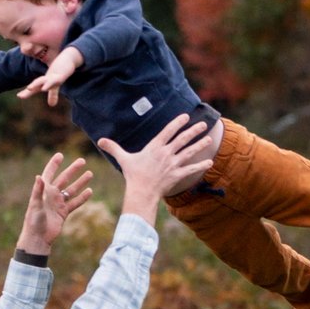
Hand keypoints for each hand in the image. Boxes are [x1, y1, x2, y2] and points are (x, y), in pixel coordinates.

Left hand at [17, 46, 84, 106]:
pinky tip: (45, 88)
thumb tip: (51, 105)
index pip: (35, 87)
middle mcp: (48, 78)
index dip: (27, 93)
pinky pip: (56, 80)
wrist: (68, 57)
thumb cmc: (60, 71)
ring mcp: (54, 76)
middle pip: (38, 83)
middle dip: (31, 89)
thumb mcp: (57, 85)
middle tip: (21, 95)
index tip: (19, 96)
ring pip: (45, 80)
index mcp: (45, 81)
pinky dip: (50, 83)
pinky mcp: (62, 75)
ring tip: (30, 88)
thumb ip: (53, 95)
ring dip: (37, 84)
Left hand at [17, 152, 93, 255]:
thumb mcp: (35, 204)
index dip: (54, 164)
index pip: (49, 173)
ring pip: (71, 190)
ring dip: (80, 182)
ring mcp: (58, 204)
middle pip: (64, 179)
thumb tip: (39, 176)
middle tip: (82, 160)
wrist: (38, 238)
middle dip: (72, 170)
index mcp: (43, 191)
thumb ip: (38, 191)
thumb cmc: (33, 221)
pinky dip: (82, 197)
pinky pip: (74, 203)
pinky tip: (90, 191)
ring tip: (90, 173)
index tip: (61, 154)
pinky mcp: (63, 212)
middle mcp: (51, 195)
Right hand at [97, 115, 218, 221]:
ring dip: (200, 145)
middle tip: (203, 124)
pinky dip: (201, 166)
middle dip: (194, 131)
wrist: (141, 192)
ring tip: (209, 138)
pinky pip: (191, 169)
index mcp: (154, 147)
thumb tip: (100, 140)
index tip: (186, 116)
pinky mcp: (177, 175)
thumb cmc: (133, 175)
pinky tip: (210, 162)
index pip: (168, 131)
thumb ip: (114, 148)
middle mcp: (166, 154)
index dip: (177, 122)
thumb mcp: (123, 159)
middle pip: (182, 139)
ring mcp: (173, 164)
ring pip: (189, 152)